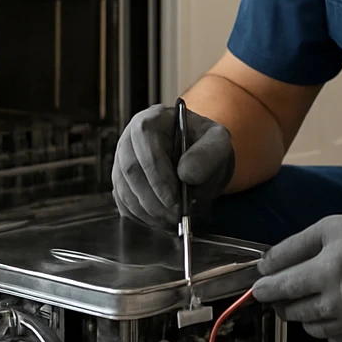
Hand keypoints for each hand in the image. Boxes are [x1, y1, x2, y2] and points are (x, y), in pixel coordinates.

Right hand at [112, 103, 234, 228]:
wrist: (200, 158)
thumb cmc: (207, 146)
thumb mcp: (219, 142)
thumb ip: (208, 153)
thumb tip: (186, 175)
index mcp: (153, 119)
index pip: (146, 142)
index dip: (158, 175)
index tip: (175, 201)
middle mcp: (131, 137)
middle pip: (130, 169)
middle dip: (153, 199)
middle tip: (175, 217)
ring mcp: (122, 160)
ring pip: (124, 189)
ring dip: (148, 211)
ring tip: (172, 222)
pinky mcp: (121, 182)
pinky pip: (123, 202)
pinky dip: (141, 216)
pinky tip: (161, 221)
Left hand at [252, 205, 341, 341]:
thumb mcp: (332, 227)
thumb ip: (294, 246)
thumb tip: (264, 266)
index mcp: (328, 268)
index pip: (282, 287)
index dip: (264, 289)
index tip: (257, 289)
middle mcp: (339, 299)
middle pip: (293, 311)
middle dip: (283, 301)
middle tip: (286, 290)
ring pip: (312, 329)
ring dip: (305, 315)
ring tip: (313, 296)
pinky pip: (334, 340)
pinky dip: (328, 328)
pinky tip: (334, 309)